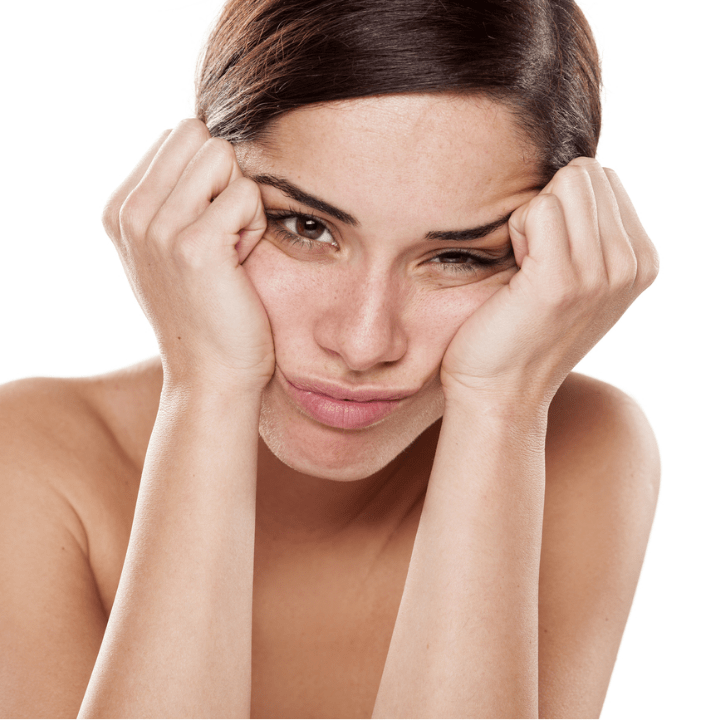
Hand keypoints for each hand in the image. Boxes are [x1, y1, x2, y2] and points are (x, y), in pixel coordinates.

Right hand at [103, 119, 273, 391]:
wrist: (211, 376)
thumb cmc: (207, 312)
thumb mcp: (172, 250)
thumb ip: (175, 195)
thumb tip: (209, 144)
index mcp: (120, 209)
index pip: (179, 137)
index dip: (208, 179)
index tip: (206, 232)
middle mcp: (129, 214)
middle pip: (198, 135)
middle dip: (224, 179)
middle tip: (224, 235)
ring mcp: (156, 227)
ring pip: (222, 156)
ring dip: (240, 201)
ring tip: (231, 249)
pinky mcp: (194, 244)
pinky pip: (246, 193)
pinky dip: (254, 227)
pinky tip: (241, 265)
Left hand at [440, 158, 658, 406]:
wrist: (500, 392)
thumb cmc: (523, 331)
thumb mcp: (576, 281)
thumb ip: (591, 233)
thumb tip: (579, 176)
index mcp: (640, 262)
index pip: (602, 179)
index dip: (562, 208)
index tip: (549, 259)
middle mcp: (631, 266)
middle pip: (583, 174)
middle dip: (548, 206)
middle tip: (532, 261)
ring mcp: (601, 274)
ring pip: (562, 186)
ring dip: (530, 220)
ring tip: (524, 269)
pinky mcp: (561, 280)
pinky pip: (537, 208)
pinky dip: (514, 232)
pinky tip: (514, 273)